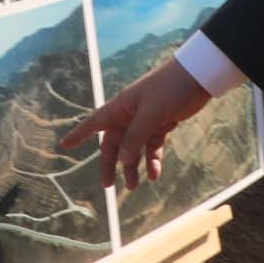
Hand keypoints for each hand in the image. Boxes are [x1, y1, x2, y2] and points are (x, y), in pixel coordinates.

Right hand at [61, 59, 211, 191]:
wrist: (198, 76)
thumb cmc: (170, 89)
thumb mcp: (151, 114)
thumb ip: (136, 137)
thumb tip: (122, 160)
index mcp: (121, 107)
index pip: (94, 123)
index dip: (79, 134)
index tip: (65, 145)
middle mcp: (129, 115)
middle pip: (115, 143)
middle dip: (111, 164)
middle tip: (108, 185)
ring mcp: (145, 120)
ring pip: (134, 148)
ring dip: (133, 166)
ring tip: (135, 186)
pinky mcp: (162, 123)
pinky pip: (152, 146)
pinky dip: (153, 160)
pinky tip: (155, 174)